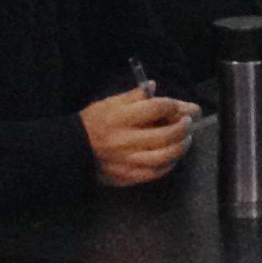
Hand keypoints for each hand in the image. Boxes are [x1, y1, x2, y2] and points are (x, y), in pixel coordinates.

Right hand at [79, 85, 200, 186]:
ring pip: (163, 157)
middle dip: (183, 127)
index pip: (157, 108)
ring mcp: (127, 161)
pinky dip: (168, 165)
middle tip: (189, 122)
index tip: (179, 107)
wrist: (72, 150)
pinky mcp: (127, 176)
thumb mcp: (111, 102)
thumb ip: (134, 95)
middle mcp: (126, 140)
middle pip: (165, 135)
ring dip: (180, 147)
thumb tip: (154, 86)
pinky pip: (154, 173)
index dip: (173, 106)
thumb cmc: (94, 122)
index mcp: (122, 117)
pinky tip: (172, 157)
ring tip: (185, 140)